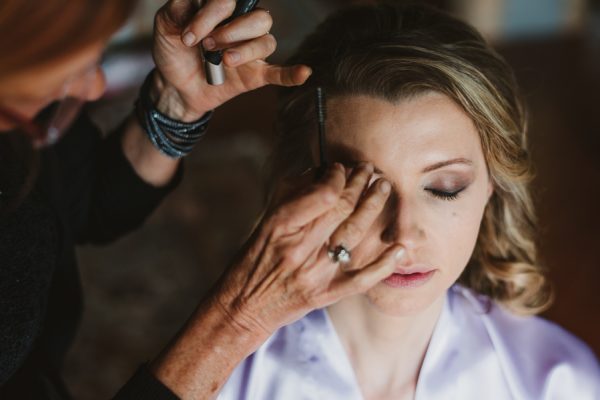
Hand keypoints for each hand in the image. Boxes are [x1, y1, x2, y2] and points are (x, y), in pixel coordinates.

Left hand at [151, 0, 311, 120]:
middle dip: (233, 30)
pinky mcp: (254, 75)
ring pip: (267, 42)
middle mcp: (242, 26)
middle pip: (259, 18)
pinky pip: (280, 73)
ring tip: (225, 61)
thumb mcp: (166, 24)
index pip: (232, 1)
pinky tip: (303, 73)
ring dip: (246, 50)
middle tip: (208, 46)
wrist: (173, 86)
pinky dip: (292, 73)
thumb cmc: (173, 51)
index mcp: (224, 9)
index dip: (214, 12)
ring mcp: (250, 51)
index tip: (189, 35)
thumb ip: (180, 7)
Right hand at [213, 163, 402, 338]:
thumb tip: (321, 173)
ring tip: (383, 187)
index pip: (323, 194)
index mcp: (282, 226)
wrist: (245, 304)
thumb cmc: (255, 258)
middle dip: (360, 183)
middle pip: (343, 209)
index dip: (338, 175)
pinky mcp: (326, 293)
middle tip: (369, 169)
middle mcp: (301, 248)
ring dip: (373, 207)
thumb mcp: (266, 220)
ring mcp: (316, 272)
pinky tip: (400, 248)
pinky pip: (362, 278)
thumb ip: (293, 194)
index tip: (341, 168)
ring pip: (355, 234)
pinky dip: (384, 264)